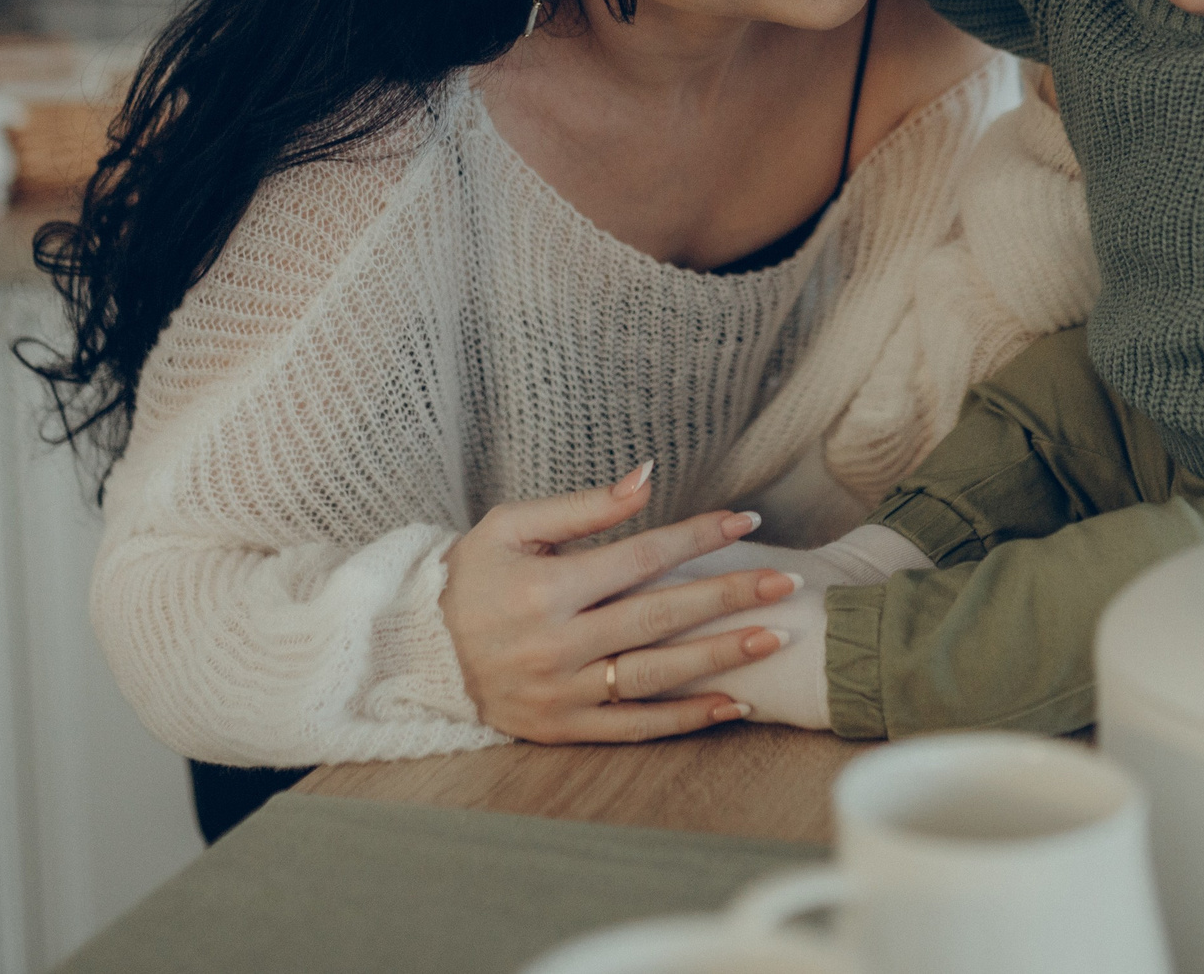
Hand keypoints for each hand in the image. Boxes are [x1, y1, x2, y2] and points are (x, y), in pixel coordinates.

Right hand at [439, 461, 797, 742]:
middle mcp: (555, 644)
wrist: (419, 648)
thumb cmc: (472, 577)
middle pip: (659, 618)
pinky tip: (734, 701)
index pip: (640, 558)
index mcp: (545, 588)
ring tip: (773, 638)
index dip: (696, 537)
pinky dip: (686, 718)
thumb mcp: (512, 526)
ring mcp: (559, 693)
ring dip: (720, 657)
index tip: (744, 519)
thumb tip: (647, 476)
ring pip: (655, 676)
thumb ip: (584, 507)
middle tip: (784, 583)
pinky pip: (634, 727)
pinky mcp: (562, 728)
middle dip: (728, 597)